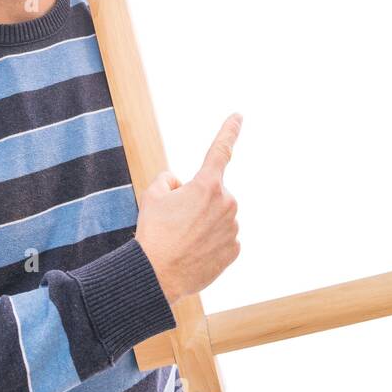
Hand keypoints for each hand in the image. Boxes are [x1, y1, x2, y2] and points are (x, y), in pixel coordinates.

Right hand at [134, 113, 242, 306]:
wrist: (157, 275)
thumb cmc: (154, 232)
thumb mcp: (152, 195)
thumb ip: (168, 179)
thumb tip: (181, 184)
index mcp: (207, 185)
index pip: (220, 150)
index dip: (229, 131)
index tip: (239, 116)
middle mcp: (227, 203)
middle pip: (212, 194)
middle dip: (197, 202)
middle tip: (176, 221)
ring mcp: (233, 227)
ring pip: (218, 217)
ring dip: (203, 223)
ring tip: (182, 239)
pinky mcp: (234, 249)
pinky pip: (222, 238)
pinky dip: (209, 243)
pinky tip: (193, 252)